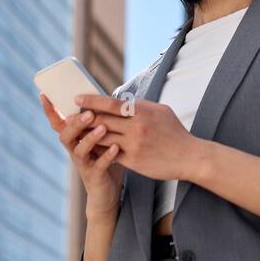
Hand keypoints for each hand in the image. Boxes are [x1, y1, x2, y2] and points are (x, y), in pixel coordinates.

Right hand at [39, 93, 124, 217]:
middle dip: (75, 123)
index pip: (58, 123)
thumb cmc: (103, 159)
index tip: (43, 95)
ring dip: (90, 138)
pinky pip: (99, 165)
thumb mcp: (99, 138)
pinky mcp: (95, 176)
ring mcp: (83, 164)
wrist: (106, 193)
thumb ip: (97, 121)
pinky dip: (107, 156)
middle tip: (88, 113)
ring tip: (103, 128)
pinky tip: (115, 148)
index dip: (49, 110)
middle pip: (66, 135)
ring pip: (80, 150)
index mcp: (74, 139)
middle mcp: (74, 150)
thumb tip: (103, 97)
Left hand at [73, 94, 199, 181]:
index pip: (111, 103)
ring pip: (103, 138)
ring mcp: (134, 145)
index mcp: (143, 111)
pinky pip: (110, 154)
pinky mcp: (134, 161)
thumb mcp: (160, 111)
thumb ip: (140, 106)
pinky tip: (90, 148)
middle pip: (102, 120)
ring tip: (75, 133)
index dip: (92, 101)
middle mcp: (137, 126)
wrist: (190, 157)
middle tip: (69, 117)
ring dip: (87, 135)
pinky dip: (99, 150)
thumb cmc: (175, 132)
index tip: (78, 99)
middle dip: (84, 118)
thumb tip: (123, 100)